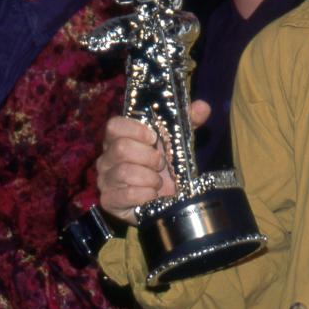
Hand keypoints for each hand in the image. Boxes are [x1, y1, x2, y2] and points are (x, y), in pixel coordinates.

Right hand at [96, 100, 210, 224]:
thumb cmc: (165, 167)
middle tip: (162, 164)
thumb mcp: (178, 142)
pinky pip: (125, 194)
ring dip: (149, 178)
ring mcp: (105, 179)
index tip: (154, 137)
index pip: (114, 125)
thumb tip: (203, 107)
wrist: (163, 201)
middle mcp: (107, 157)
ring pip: (123, 172)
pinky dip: (144, 194)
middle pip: (121, 148)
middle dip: (149, 157)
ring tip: (158, 182)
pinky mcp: (109, 200)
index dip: (135, 130)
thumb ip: (188, 122)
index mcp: (120, 138)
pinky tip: (152, 195)